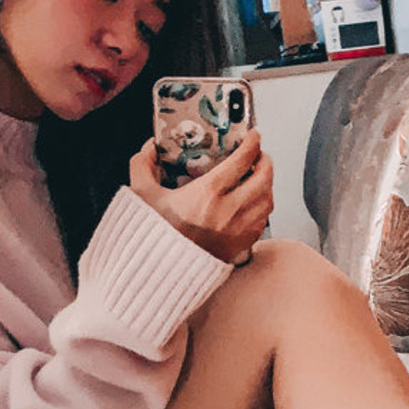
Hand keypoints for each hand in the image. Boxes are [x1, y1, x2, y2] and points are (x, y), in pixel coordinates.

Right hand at [129, 130, 273, 264]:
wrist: (160, 273)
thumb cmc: (153, 235)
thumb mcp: (141, 195)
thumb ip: (142, 165)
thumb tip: (150, 146)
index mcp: (208, 193)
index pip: (242, 160)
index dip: (252, 143)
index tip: (253, 135)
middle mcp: (229, 210)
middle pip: (264, 178)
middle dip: (265, 161)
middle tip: (258, 154)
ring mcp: (239, 230)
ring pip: (268, 200)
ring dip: (267, 184)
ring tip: (258, 177)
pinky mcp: (241, 245)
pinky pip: (264, 221)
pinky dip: (263, 207)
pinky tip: (253, 202)